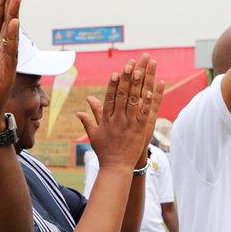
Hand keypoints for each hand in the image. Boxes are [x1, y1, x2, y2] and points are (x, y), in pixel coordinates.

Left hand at [0, 0, 21, 133]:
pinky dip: (12, 38)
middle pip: (8, 24)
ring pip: (11, 35)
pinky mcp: (7, 73)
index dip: (1, 6)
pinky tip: (14, 24)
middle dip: (11, 5)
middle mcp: (2, 53)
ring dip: (15, 15)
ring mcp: (7, 62)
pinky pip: (10, 52)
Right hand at [77, 54, 164, 170]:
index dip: (113, 84)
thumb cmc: (105, 152)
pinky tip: (151, 89)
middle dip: (126, 78)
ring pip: (134, 100)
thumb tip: (79, 110)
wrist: (116, 168)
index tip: (116, 72)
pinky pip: (144, 112)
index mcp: (107, 119)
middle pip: (122, 95)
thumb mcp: (94, 135)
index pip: (110, 98)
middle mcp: (118, 119)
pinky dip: (147, 101)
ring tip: (141, 70)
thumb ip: (89, 119)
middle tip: (130, 64)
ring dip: (137, 84)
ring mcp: (129, 124)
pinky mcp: (140, 130)